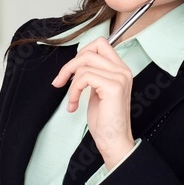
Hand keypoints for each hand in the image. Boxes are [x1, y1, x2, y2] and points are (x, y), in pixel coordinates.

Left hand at [51, 36, 135, 168]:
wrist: (113, 140)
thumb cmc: (105, 120)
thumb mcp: (96, 91)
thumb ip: (92, 74)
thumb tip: (75, 64)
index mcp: (120, 69)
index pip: (100, 44)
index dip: (81, 53)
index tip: (71, 71)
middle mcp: (122, 70)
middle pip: (90, 50)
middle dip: (70, 65)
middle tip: (60, 81)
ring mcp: (119, 77)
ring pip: (84, 63)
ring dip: (70, 82)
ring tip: (71, 99)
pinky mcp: (113, 87)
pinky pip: (84, 77)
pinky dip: (73, 91)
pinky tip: (74, 104)